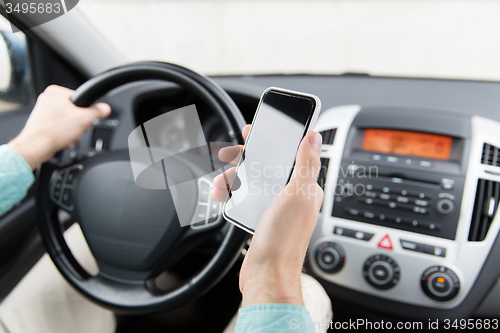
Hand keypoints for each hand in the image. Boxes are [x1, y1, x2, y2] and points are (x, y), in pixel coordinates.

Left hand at [8, 85, 110, 169]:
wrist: (36, 147)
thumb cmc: (53, 132)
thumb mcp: (84, 119)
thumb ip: (97, 112)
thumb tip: (105, 108)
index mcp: (55, 92)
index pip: (81, 99)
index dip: (86, 112)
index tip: (84, 120)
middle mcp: (47, 99)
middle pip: (75, 110)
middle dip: (78, 124)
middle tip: (76, 129)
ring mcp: (43, 111)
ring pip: (67, 120)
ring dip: (72, 131)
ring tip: (68, 136)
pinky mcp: (41, 123)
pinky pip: (59, 127)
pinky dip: (63, 134)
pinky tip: (63, 140)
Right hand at [211, 126, 323, 305]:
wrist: (265, 275)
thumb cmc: (284, 239)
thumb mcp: (298, 195)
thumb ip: (307, 164)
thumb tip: (314, 137)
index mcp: (305, 187)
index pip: (292, 154)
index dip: (276, 139)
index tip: (260, 130)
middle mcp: (291, 195)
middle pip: (269, 165)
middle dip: (249, 158)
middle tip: (235, 153)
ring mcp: (275, 206)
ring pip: (253, 179)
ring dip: (236, 176)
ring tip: (224, 181)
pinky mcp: (261, 217)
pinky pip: (246, 197)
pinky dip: (233, 192)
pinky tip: (224, 193)